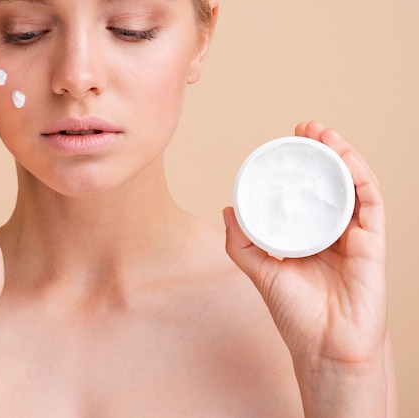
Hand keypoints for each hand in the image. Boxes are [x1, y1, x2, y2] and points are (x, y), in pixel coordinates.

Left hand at [224, 121, 386, 367]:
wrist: (324, 348)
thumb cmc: (296, 316)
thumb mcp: (262, 272)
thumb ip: (243, 243)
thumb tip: (227, 209)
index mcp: (310, 237)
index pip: (307, 193)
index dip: (299, 167)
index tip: (284, 145)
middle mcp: (335, 232)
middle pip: (331, 183)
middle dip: (320, 152)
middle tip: (304, 129)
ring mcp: (356, 236)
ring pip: (353, 185)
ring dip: (340, 154)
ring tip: (322, 132)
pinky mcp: (374, 243)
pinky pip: (370, 202)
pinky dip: (359, 176)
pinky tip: (343, 156)